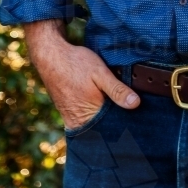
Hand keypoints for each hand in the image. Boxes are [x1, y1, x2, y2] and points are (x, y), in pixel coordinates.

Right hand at [23, 20, 139, 129]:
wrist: (51, 55)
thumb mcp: (100, 73)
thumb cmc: (75, 63)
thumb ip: (117, 90)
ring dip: (104, 121)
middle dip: (115, 126)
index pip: (112, 131)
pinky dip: (94, 117)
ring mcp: (70, 119)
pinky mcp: (67, 114)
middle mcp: (78, 123)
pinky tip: (100, 106)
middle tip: (129, 116)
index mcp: (89, 116)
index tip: (136, 123)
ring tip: (115, 110)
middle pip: (102, 131)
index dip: (125, 126)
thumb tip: (135, 104)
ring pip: (93, 127)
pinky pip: (84, 121)